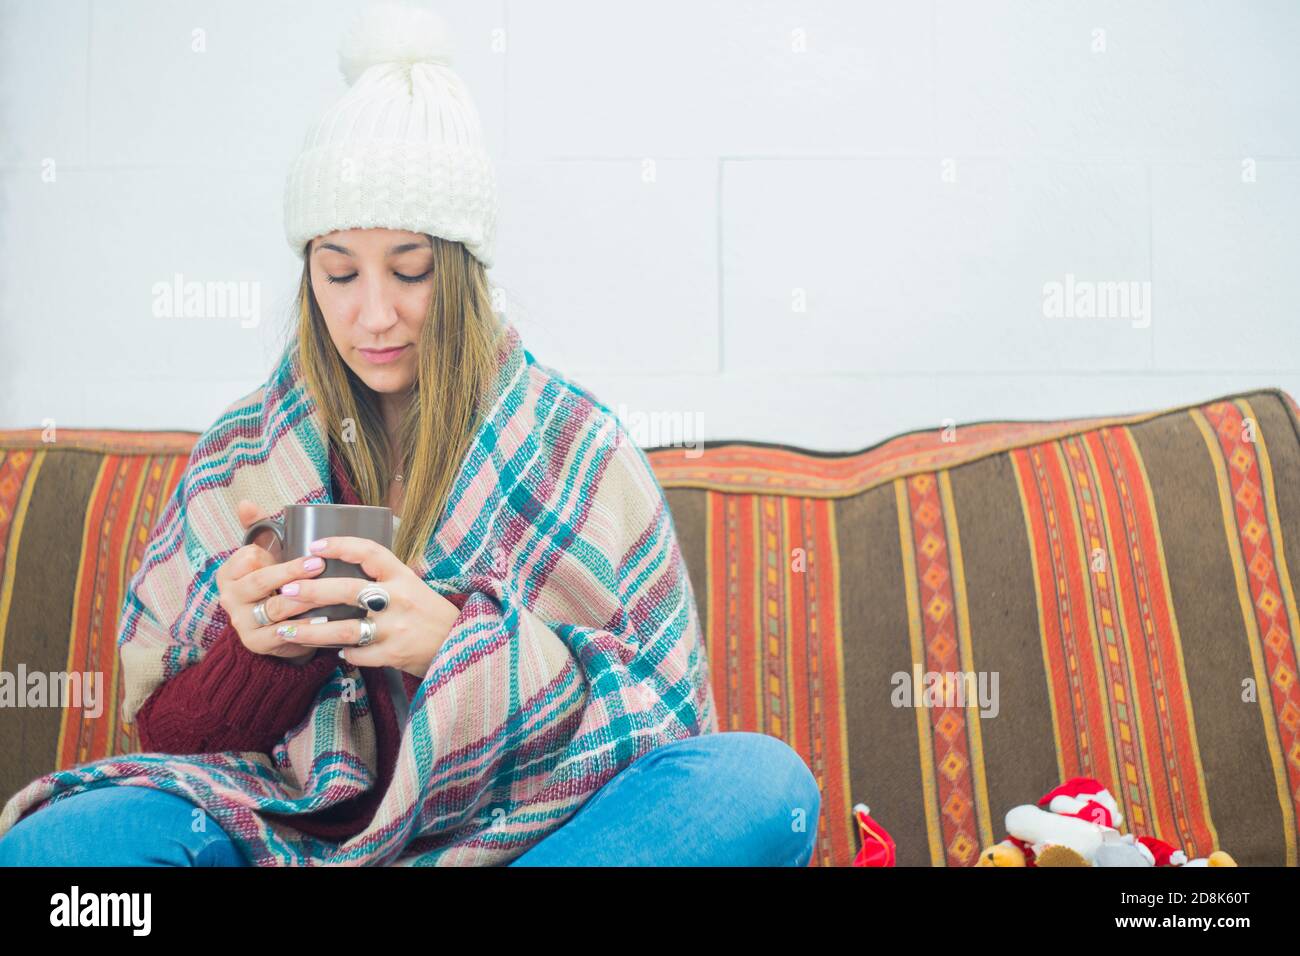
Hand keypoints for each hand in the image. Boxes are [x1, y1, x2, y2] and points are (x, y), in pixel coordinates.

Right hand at [214, 499, 329, 662]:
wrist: (279, 625)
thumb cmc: (274, 582)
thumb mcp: (266, 554)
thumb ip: (257, 527)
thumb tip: (245, 502)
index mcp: (229, 573)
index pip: (247, 557)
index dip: (271, 554)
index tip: (301, 551)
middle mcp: (229, 598)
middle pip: (260, 582)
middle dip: (290, 572)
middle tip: (319, 564)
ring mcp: (241, 622)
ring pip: (274, 607)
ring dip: (302, 599)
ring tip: (325, 591)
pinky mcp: (256, 643)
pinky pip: (281, 634)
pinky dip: (303, 627)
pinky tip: (322, 620)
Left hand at [269, 534, 461, 677]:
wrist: (463, 647)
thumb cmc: (433, 615)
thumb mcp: (415, 587)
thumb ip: (387, 578)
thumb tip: (350, 562)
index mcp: (404, 577)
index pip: (370, 552)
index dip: (341, 546)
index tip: (314, 546)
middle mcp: (399, 600)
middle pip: (348, 591)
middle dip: (313, 590)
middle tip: (287, 590)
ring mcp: (395, 630)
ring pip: (345, 630)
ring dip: (311, 631)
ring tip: (286, 630)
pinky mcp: (393, 655)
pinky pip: (358, 655)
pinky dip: (342, 653)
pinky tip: (330, 651)